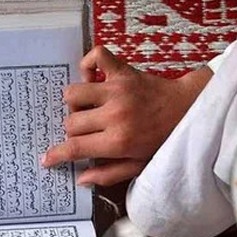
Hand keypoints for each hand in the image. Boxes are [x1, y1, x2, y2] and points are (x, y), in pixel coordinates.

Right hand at [41, 46, 211, 185]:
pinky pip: (95, 56)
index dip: (56, 154)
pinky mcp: (124, 71)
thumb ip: (110, 174)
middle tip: (86, 132)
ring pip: (73, 93)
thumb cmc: (164, 140)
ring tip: (88, 109)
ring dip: (76, 103)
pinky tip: (92, 79)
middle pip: (71, 122)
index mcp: (119, 141)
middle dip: (73, 131)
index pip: (75, 148)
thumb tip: (81, 179)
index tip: (47, 158)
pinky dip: (88, 65)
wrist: (190, 109)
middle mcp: (115, 115)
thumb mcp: (140, 165)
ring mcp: (118, 90)